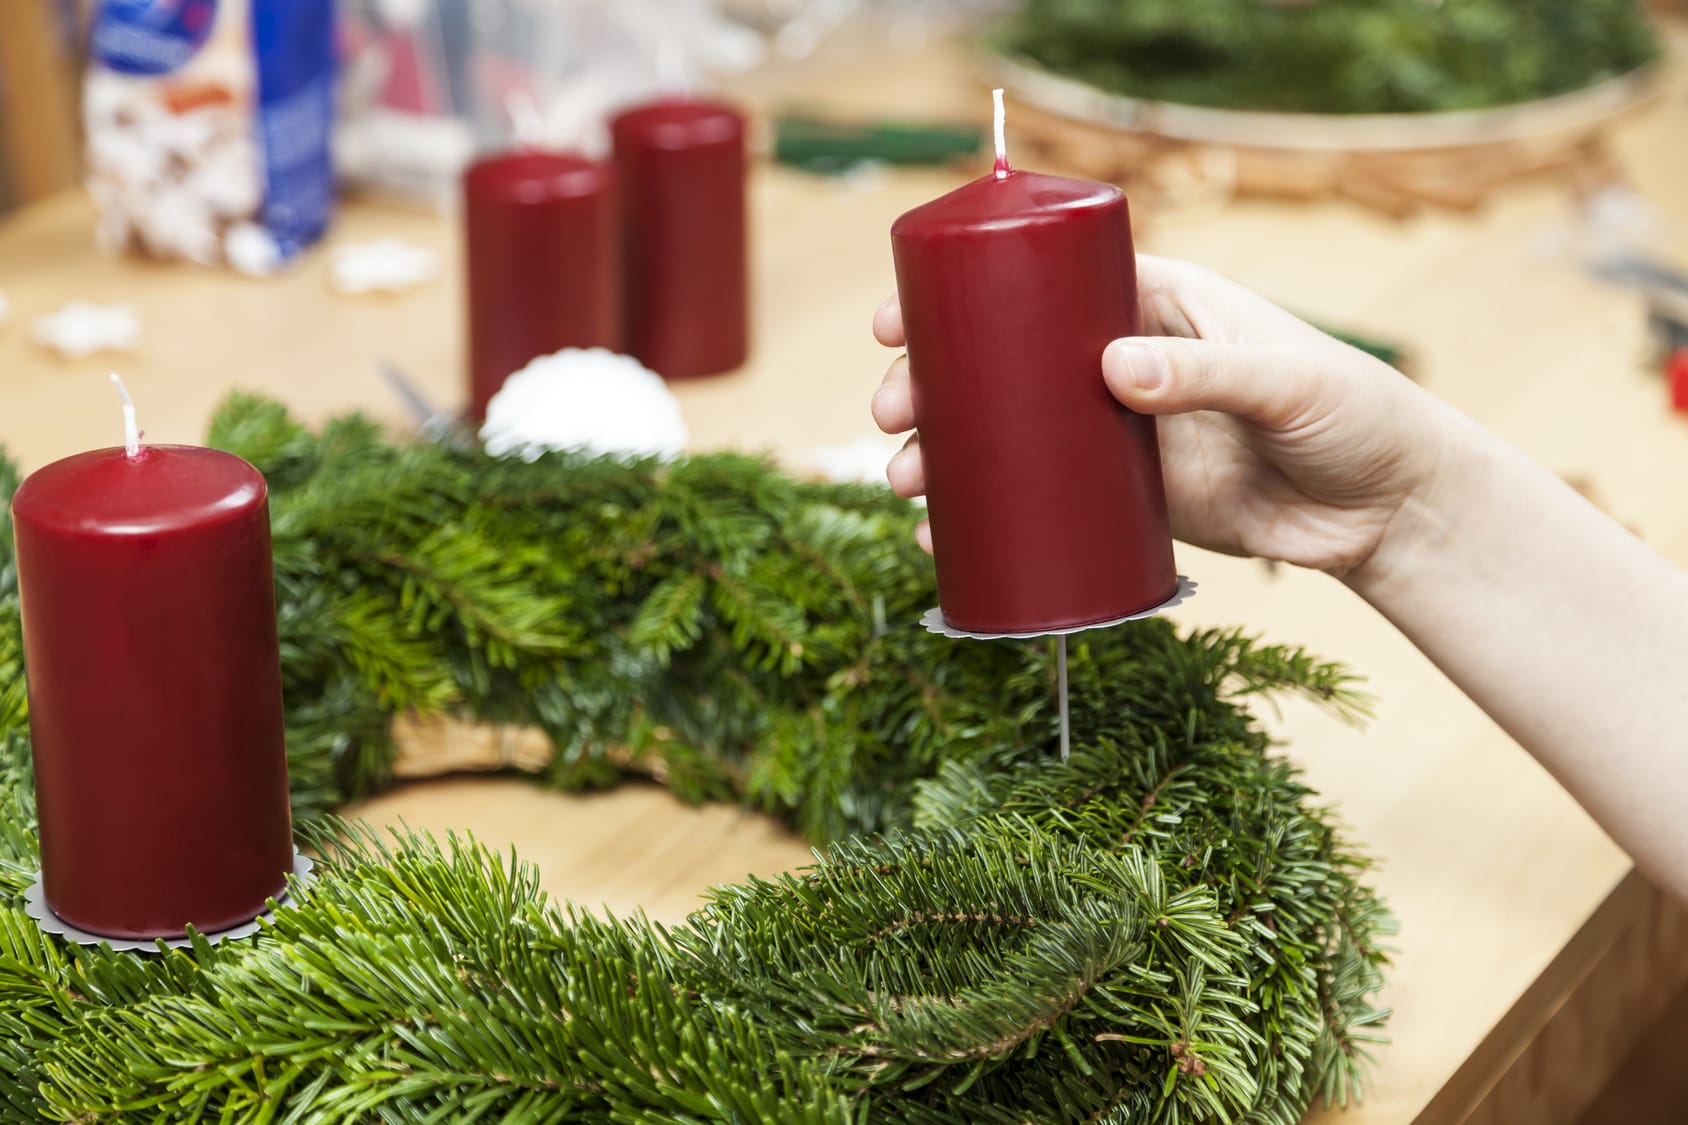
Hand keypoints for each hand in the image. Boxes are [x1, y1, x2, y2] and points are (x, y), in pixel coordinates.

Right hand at [871, 255, 1457, 577]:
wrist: (1390, 513)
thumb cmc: (1356, 416)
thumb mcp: (1287, 382)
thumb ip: (1205, 372)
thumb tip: (1109, 368)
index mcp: (1159, 302)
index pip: (1045, 282)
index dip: (968, 294)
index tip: (903, 317)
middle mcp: (1126, 359)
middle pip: (1007, 361)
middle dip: (937, 384)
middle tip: (893, 413)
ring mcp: (1121, 432)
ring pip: (1013, 432)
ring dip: (950, 452)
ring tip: (908, 480)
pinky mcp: (1129, 498)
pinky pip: (1045, 499)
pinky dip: (993, 513)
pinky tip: (944, 534)